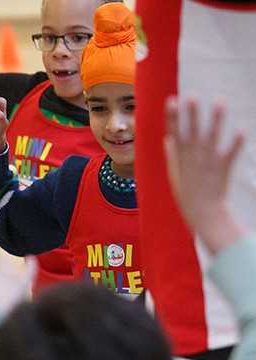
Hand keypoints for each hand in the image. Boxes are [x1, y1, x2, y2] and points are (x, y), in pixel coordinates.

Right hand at [164, 95, 244, 253]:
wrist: (203, 213)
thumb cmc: (188, 193)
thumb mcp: (175, 174)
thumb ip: (172, 155)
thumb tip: (169, 138)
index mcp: (180, 158)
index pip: (174, 133)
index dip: (172, 116)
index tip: (172, 100)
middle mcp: (193, 157)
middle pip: (192, 131)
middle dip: (191, 113)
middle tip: (191, 95)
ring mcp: (207, 162)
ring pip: (211, 137)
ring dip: (215, 119)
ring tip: (219, 101)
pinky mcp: (222, 167)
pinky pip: (230, 153)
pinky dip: (235, 143)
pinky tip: (240, 130)